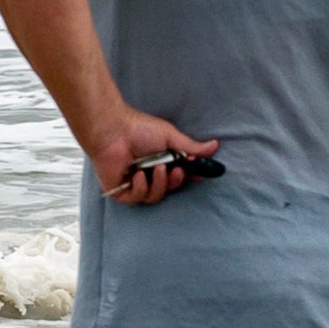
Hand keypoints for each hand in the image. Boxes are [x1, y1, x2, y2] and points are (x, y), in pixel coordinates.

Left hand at [89, 110, 218, 206]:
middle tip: (177, 170)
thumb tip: (215, 146)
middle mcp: (149, 174)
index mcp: (161, 161)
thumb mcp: (170, 137)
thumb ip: (191, 147)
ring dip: (160, 184)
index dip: (190, 177)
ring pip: (155, 196)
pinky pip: (137, 199)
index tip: (200, 174)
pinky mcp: (121, 191)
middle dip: (176, 181)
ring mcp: (135, 184)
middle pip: (170, 189)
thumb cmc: (139, 129)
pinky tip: (138, 175)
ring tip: (157, 168)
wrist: (113, 130)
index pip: (180, 175)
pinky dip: (141, 188)